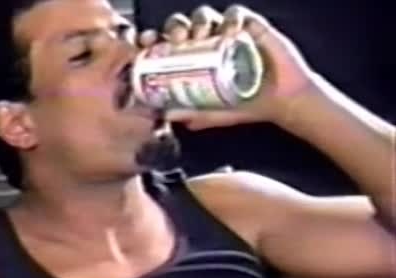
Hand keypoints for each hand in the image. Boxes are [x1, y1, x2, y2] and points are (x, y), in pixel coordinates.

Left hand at [138, 5, 316, 129]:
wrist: (280, 100)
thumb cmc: (244, 105)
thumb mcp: (212, 113)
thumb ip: (191, 113)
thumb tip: (164, 116)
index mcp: (190, 60)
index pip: (165, 44)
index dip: (154, 39)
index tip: (146, 42)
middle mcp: (205, 44)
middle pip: (182, 25)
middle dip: (175, 27)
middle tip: (177, 39)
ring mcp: (225, 33)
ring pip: (204, 16)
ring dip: (198, 21)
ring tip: (200, 35)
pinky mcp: (248, 25)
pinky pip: (235, 13)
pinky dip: (229, 17)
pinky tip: (229, 30)